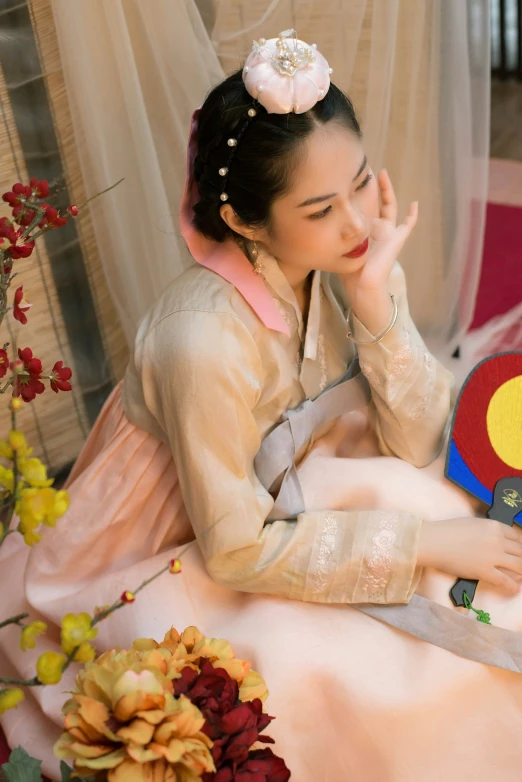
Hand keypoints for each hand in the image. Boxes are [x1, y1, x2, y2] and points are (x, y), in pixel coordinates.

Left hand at [341, 169, 417, 298]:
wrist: (363, 284)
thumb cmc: (349, 270)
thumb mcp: (340, 247)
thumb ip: (336, 236)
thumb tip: (318, 223)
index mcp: (363, 231)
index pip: (360, 210)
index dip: (356, 196)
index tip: (348, 180)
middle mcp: (376, 229)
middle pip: (376, 203)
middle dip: (372, 188)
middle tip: (367, 171)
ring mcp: (388, 233)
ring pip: (390, 206)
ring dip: (387, 191)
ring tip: (382, 174)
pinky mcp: (397, 239)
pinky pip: (408, 225)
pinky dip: (413, 215)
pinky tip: (415, 203)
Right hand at [418, 518, 521, 595]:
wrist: (434, 541)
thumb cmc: (449, 530)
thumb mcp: (474, 523)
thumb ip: (489, 530)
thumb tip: (497, 539)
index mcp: (495, 526)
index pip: (518, 537)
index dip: (520, 546)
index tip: (519, 551)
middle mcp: (498, 541)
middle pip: (521, 552)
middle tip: (520, 565)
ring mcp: (493, 557)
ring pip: (519, 566)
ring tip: (521, 576)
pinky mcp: (485, 572)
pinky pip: (505, 581)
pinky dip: (512, 586)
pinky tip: (514, 588)